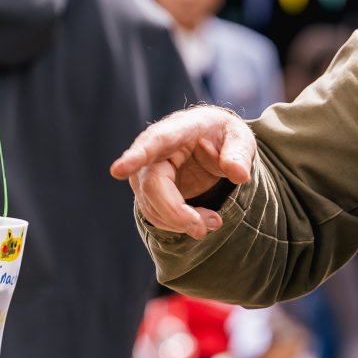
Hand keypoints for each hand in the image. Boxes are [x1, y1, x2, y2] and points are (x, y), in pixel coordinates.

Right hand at [110, 106, 257, 237]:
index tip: (117, 171)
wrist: (211, 143)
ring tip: (213, 222)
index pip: (154, 142)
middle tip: (205, 228)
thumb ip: (239, 153)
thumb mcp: (241, 137)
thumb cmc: (222, 136)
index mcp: (179, 128)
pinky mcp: (149, 189)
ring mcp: (147, 170)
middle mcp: (155, 149)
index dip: (136, 156)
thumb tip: (238, 174)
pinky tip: (198, 221)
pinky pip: (154, 213)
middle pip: (153, 185)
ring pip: (151, 204)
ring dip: (180, 221)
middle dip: (176, 211)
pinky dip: (176, 223)